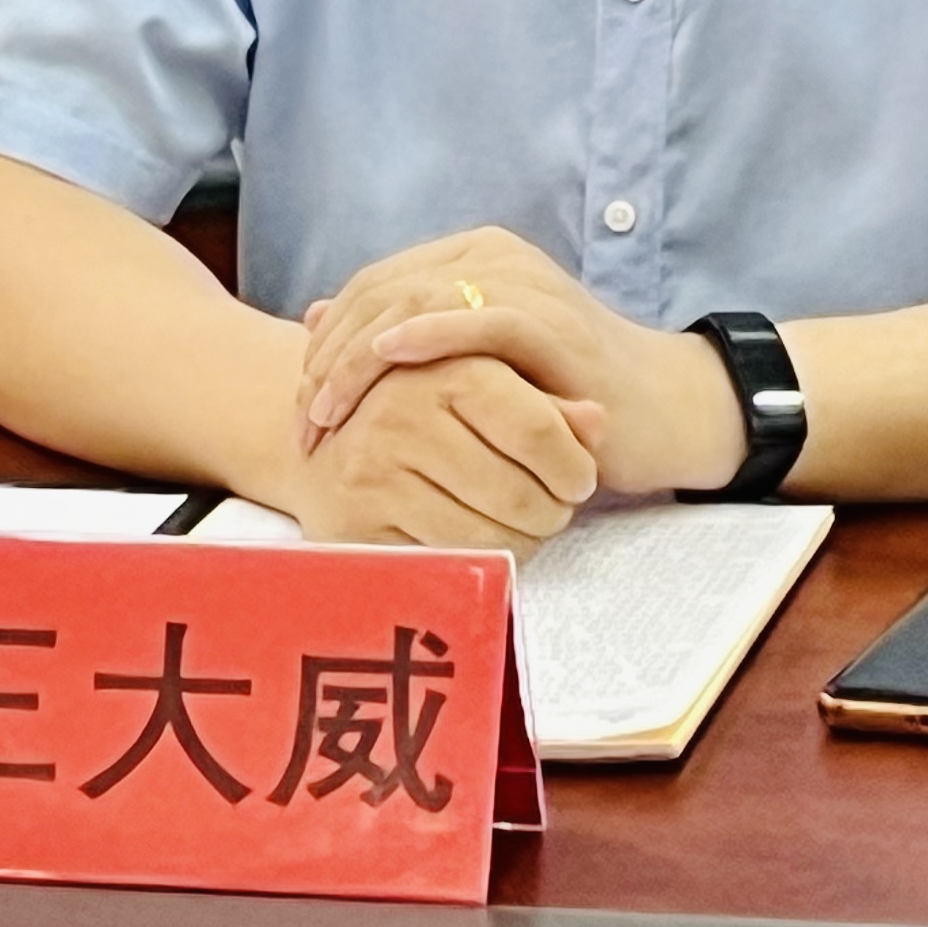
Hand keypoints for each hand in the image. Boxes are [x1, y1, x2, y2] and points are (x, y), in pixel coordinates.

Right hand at [279, 354, 600, 556]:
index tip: (581, 479)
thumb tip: (600, 421)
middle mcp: (402, 413)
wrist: (327, 442)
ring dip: (523, 542)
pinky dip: (479, 560)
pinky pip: (446, 561)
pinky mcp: (356, 523)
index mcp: (443, 366)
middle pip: (516, 491)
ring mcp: (374, 471)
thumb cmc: (425, 412)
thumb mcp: (486, 387)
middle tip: (557, 510)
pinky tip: (487, 542)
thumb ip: (547, 403)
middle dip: (552, 512)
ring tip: (527, 526)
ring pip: (486, 535)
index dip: (571, 463)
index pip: (533, 425)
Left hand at [297, 228, 746, 500]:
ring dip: (361, 356)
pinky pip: (476, 317)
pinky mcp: (550, 320)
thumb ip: (408, 335)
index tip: (302, 405)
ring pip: (416, 299)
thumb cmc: (565, 394)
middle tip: (305, 419)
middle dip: (332, 356)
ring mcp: (523, 283)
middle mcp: (492, 256)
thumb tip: (318, 316)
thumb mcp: (475, 365)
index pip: (374, 284)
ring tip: (327, 409)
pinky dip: (426, 332)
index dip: (329, 341)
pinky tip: (390, 357)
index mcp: (472, 257)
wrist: (663, 408)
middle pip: (383, 289)